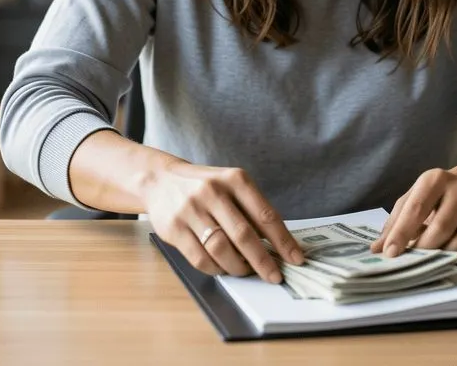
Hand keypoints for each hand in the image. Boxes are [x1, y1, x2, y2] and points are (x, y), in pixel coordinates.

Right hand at [142, 161, 304, 281]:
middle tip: (274, 276)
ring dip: (238, 267)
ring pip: (221, 249)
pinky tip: (223, 268)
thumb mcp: (231, 186)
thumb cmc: (205, 187)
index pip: (265, 214)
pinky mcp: (173, 228)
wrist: (160, 180)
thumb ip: (251, 209)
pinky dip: (216, 269)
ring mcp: (191, 209)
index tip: (296, 258)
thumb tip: (277, 246)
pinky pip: (200, 258)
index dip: (283, 240)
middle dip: (263, 261)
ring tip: (246, 271)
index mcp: (234, 179)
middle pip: (244, 235)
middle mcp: (212, 192)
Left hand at [370, 168, 456, 262]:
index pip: (416, 209)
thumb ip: (395, 222)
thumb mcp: (415, 198)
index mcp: (435, 179)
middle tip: (411, 260)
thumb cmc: (439, 194)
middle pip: (440, 229)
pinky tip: (452, 256)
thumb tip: (377, 249)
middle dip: (423, 249)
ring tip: (432, 257)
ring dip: (442, 257)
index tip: (390, 254)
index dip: (401, 233)